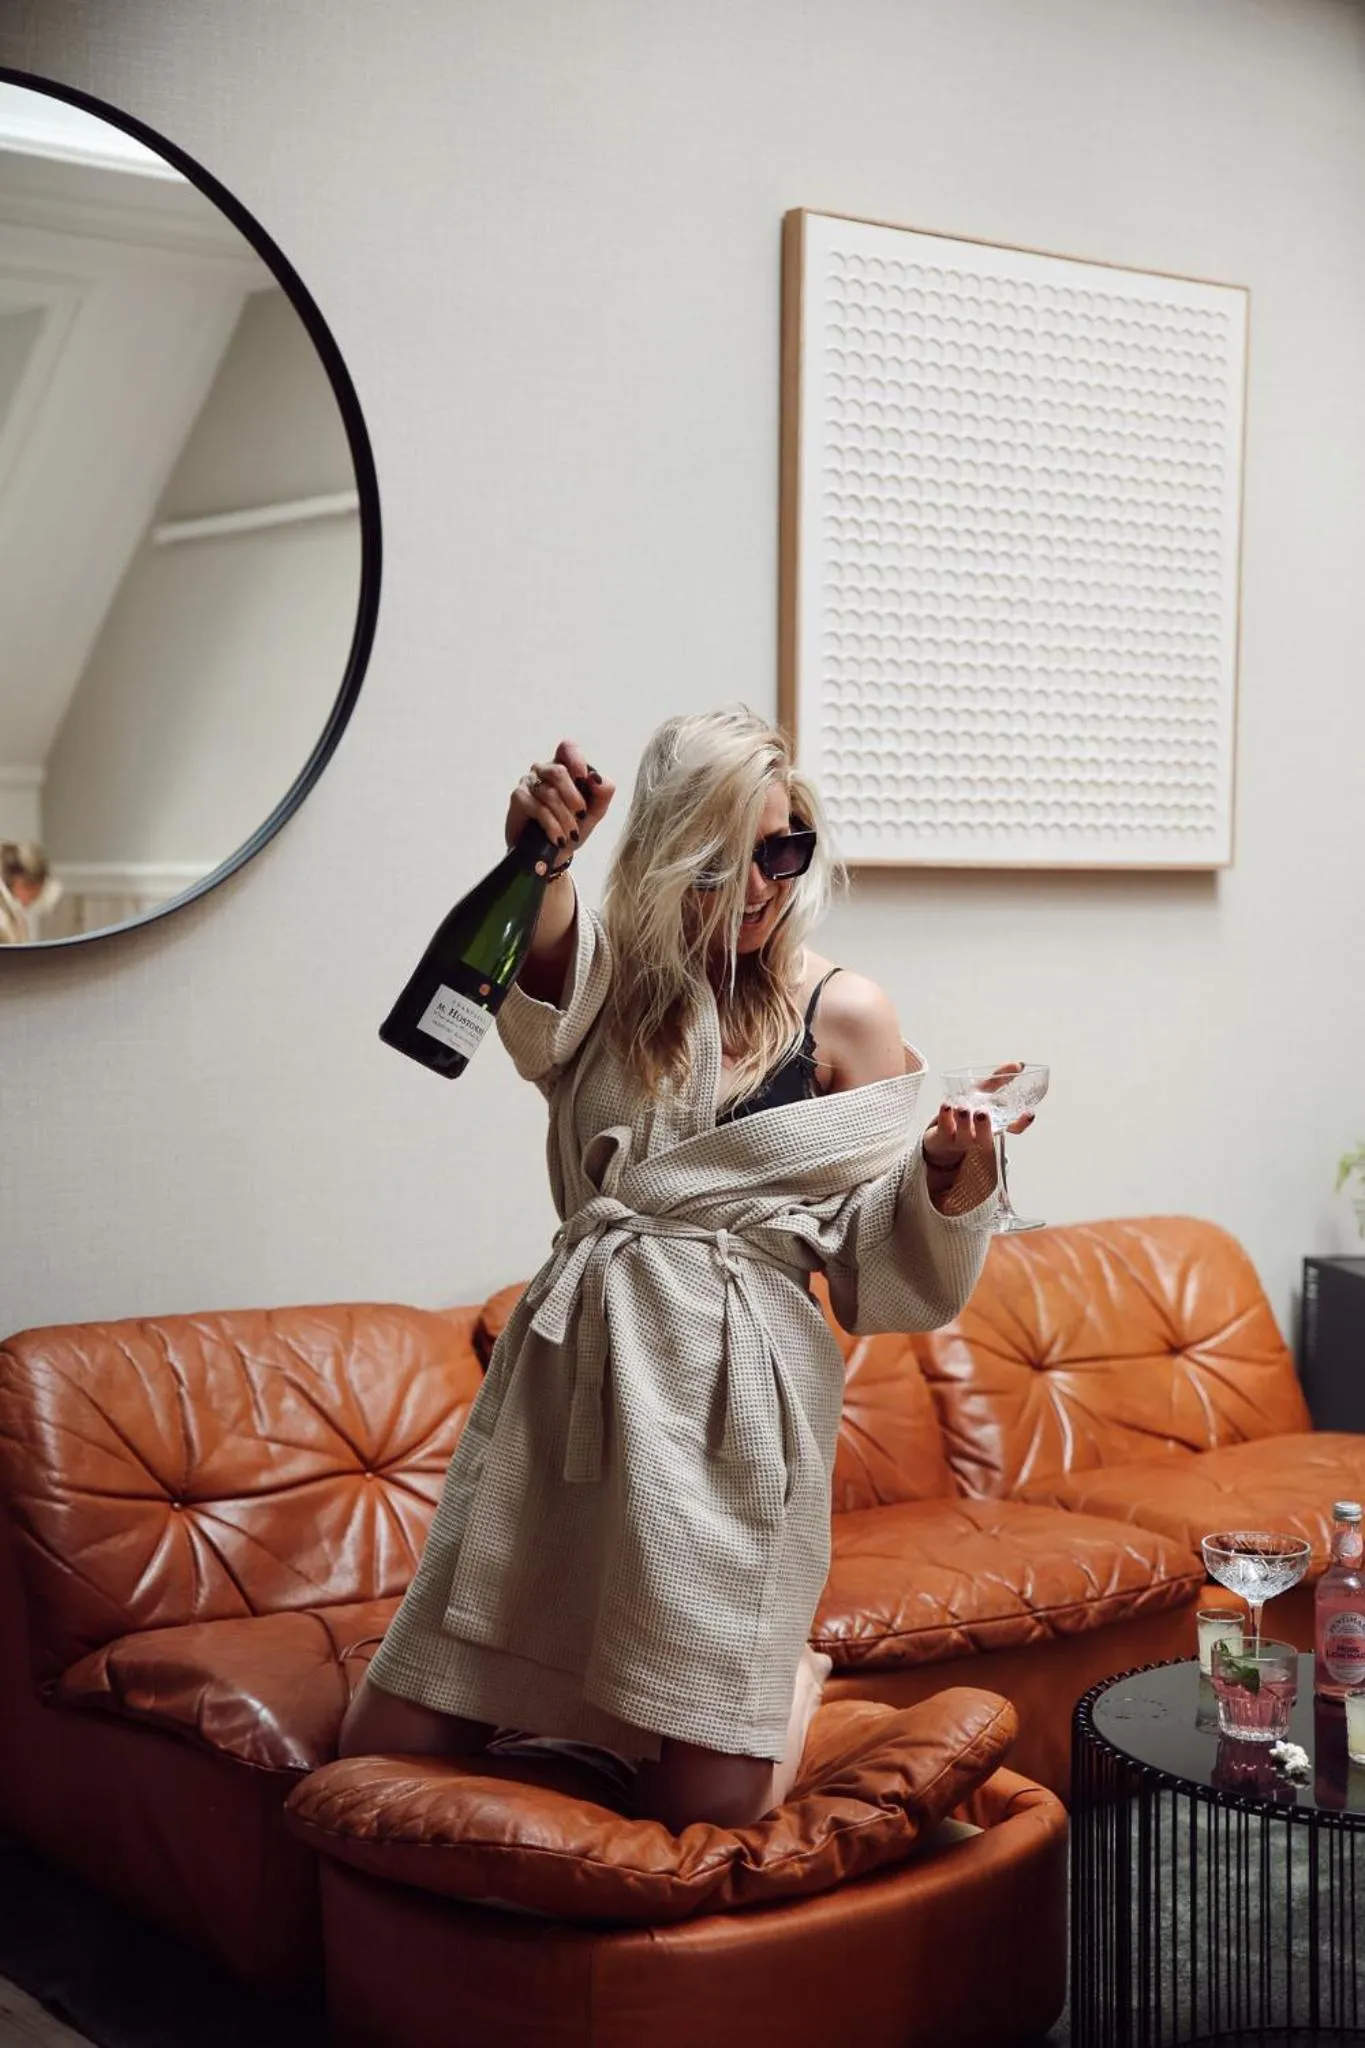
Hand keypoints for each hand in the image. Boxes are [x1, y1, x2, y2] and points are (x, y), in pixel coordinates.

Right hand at [505, 740, 615, 856]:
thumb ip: (603, 793)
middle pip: (559, 772)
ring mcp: (529, 782)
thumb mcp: (594, 812)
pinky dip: (552, 826)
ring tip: (571, 834)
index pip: (568, 748)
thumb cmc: (572, 827)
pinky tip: (558, 838)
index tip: (584, 780)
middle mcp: (544, 769)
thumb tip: (597, 778)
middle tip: (581, 815)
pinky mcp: (518, 798)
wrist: (552, 855)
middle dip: (574, 797)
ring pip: (549, 794)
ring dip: (565, 818)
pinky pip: (538, 808)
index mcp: (564, 766)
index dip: (576, 760)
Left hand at [922, 1061, 1034, 1173]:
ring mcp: (961, 1138)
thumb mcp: (983, 1093)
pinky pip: (944, 1128)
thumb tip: (1019, 1065)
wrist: (943, 1135)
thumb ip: (1000, 1079)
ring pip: (964, 1134)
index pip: (1012, 1129)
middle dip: (985, 1126)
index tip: (1029, 1114)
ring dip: (963, 1120)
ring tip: (963, 1107)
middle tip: (983, 1113)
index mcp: (993, 1127)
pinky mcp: (943, 1137)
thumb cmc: (968, 1112)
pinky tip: (947, 1105)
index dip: (1022, 1123)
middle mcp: (979, 1135)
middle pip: (985, 1136)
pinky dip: (945, 1116)